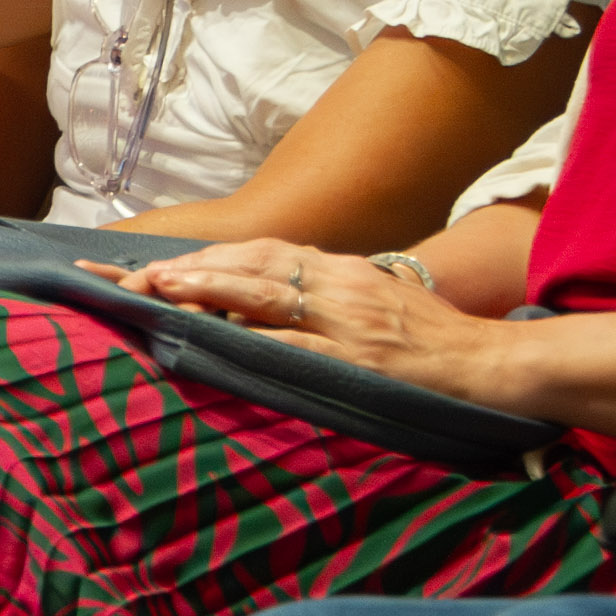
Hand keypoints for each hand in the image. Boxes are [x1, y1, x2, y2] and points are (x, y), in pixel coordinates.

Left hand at [108, 241, 513, 399]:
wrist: (487, 361)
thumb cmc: (428, 336)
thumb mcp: (372, 300)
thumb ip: (320, 297)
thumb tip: (259, 306)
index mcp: (337, 269)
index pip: (256, 253)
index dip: (202, 260)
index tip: (152, 269)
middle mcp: (336, 282)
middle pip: (248, 263)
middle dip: (187, 269)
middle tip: (128, 278)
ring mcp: (345, 318)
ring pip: (264, 292)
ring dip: (207, 288)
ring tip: (158, 289)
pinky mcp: (356, 356)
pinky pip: (295, 343)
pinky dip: (251, 336)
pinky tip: (216, 335)